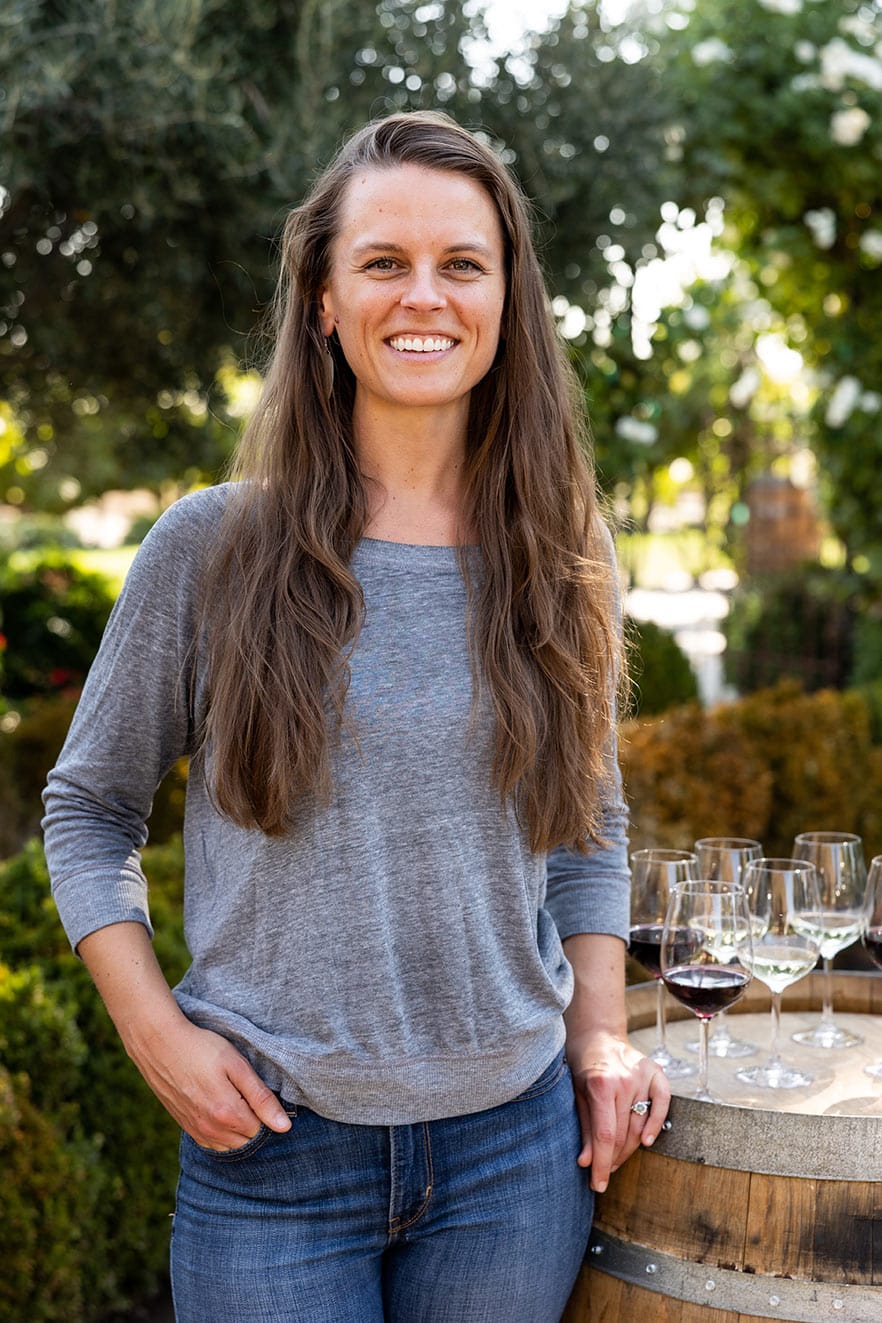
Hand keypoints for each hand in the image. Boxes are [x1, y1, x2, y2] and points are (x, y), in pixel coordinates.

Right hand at [78, 922, 292, 1150]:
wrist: (159, 1044)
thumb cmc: (201, 1048)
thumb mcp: (236, 1065)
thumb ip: (261, 1097)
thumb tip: (284, 1127)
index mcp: (227, 1114)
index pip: (261, 1128)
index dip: (264, 1109)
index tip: (257, 1089)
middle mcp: (211, 1130)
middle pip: (246, 1139)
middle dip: (252, 1121)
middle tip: (244, 1091)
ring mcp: (195, 1130)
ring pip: (229, 1145)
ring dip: (236, 1129)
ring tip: (232, 1098)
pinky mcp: (185, 1126)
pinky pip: (211, 1143)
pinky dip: (220, 1133)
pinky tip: (218, 1109)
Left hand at [566, 1030, 669, 1192]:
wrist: (597, 1034)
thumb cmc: (582, 1065)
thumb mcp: (577, 1095)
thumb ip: (585, 1128)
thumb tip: (586, 1162)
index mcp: (601, 1084)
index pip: (605, 1135)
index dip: (601, 1164)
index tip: (597, 1184)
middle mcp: (624, 1080)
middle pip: (623, 1134)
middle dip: (612, 1159)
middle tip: (603, 1173)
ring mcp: (642, 1075)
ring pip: (640, 1125)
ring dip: (629, 1149)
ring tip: (615, 1160)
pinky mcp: (656, 1071)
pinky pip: (663, 1103)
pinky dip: (656, 1124)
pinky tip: (647, 1141)